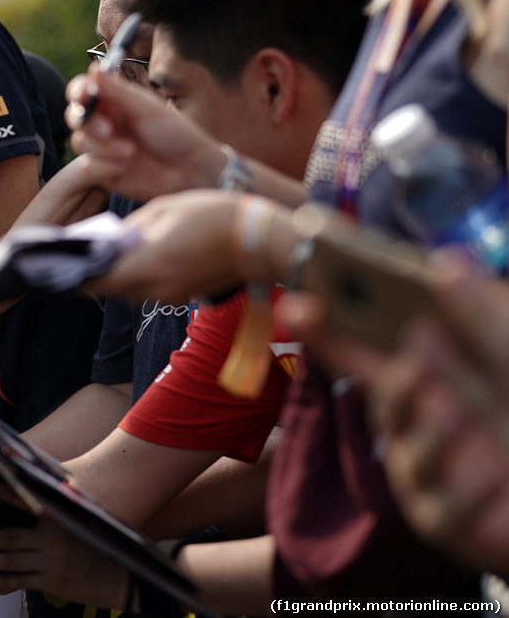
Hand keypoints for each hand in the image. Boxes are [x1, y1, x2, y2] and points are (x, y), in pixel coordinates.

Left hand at [0, 483, 126, 606]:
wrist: (119, 577)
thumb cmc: (96, 543)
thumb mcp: (80, 520)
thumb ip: (56, 508)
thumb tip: (34, 492)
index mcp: (60, 521)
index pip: (31, 503)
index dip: (10, 494)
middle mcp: (54, 542)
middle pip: (11, 539)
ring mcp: (52, 564)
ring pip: (11, 563)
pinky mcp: (52, 583)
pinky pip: (22, 581)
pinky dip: (3, 580)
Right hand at [66, 70, 224, 199]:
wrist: (190, 170)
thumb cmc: (174, 134)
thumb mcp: (147, 108)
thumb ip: (118, 91)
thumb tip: (94, 68)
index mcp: (114, 102)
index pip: (82, 91)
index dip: (77, 91)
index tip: (83, 96)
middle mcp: (104, 122)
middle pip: (75, 116)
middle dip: (88, 122)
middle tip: (107, 130)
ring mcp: (103, 148)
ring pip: (81, 142)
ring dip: (103, 147)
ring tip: (130, 152)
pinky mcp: (104, 171)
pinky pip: (89, 167)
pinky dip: (105, 166)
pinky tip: (127, 166)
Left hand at [86, 189, 259, 304]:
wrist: (258, 237)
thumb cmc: (209, 215)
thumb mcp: (161, 210)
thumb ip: (128, 230)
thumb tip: (105, 241)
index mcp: (142, 266)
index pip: (93, 283)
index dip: (75, 274)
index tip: (66, 261)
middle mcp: (152, 289)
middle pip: (108, 289)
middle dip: (97, 272)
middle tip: (89, 251)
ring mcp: (168, 296)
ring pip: (128, 291)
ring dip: (119, 274)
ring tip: (117, 249)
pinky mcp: (182, 296)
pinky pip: (149, 290)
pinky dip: (140, 276)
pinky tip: (146, 254)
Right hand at [277, 254, 508, 575]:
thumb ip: (483, 320)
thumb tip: (445, 262)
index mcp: (428, 382)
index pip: (363, 352)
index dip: (326, 331)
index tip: (296, 305)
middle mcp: (419, 425)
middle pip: (384, 399)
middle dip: (399, 382)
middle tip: (424, 354)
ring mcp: (428, 477)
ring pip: (409, 453)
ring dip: (437, 432)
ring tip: (465, 417)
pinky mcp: (446, 524)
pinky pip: (440, 506)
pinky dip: (469, 487)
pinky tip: (492, 475)